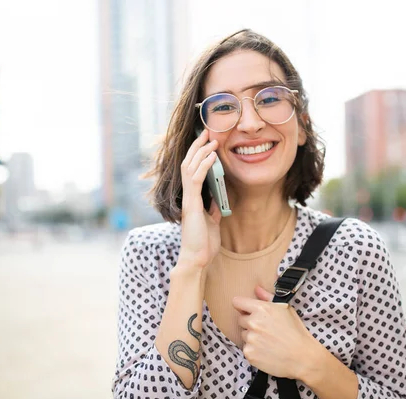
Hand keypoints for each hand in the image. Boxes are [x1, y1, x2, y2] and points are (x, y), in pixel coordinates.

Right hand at [176, 129, 221, 271]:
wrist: (197, 259)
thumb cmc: (203, 243)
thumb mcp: (212, 220)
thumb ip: (212, 207)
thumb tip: (218, 196)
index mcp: (192, 198)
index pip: (192, 170)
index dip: (198, 154)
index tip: (207, 141)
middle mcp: (187, 196)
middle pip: (188, 163)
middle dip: (197, 147)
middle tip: (207, 132)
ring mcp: (188, 199)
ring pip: (190, 168)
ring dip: (201, 152)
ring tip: (211, 139)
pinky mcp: (192, 205)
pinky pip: (196, 180)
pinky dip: (204, 166)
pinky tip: (212, 156)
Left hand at [232, 286, 321, 379]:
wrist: (302, 357)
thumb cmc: (296, 332)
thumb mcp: (286, 309)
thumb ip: (268, 297)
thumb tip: (256, 288)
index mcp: (262, 308)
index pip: (237, 302)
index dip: (242, 306)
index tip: (246, 310)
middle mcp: (253, 322)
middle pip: (241, 319)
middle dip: (250, 322)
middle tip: (265, 329)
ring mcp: (250, 339)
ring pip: (244, 334)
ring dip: (252, 336)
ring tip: (268, 341)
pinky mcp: (249, 353)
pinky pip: (246, 348)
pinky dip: (254, 350)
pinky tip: (267, 351)